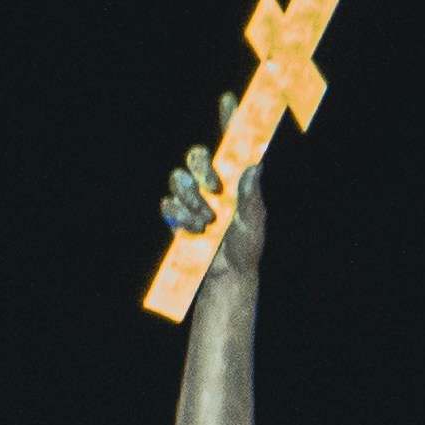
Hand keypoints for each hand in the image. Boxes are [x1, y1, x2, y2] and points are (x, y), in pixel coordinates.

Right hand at [160, 143, 265, 265]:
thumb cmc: (245, 246)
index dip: (213, 149)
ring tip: (208, 221)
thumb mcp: (253, 221)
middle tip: (215, 191)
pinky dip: (180, 216)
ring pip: (179, 179)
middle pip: (194, 158)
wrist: (227, 274)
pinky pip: (168, 204)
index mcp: (227, 179)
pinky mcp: (175, 217)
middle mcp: (206, 184)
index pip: (217, 152)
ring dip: (193, 199)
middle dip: (202, 172)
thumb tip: (255, 166)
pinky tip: (195, 230)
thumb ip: (251, 194)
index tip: (219, 174)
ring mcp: (188, 199)